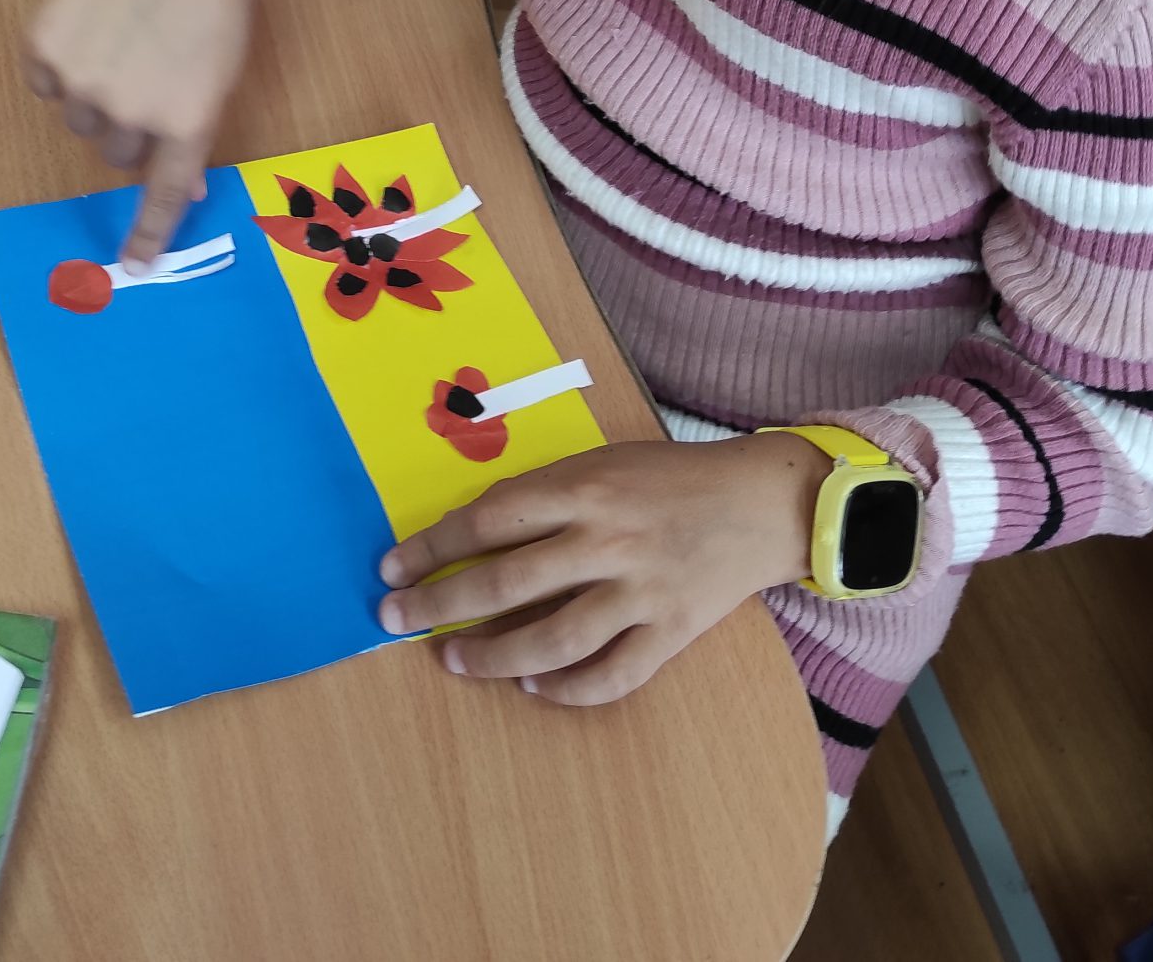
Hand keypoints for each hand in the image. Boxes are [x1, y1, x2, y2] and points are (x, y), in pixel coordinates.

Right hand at [23, 0, 252, 265]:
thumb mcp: (222, 69)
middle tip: (149, 73)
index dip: (147, 234)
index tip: (133, 267)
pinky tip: (90, 26)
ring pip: (80, 118)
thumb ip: (197, 128)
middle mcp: (130, 111)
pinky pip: (45, 83)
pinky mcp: (43, 50)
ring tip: (123, 39)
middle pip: (116, 151)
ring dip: (97, 94)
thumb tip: (185, 188)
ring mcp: (82, 82)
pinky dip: (62, 65)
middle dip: (131, 124)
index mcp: (186, 119)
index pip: (162, 194)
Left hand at [376, 435, 824, 704]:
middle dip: (440, 603)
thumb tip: (472, 529)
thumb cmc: (669, 477)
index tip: (392, 567)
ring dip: (492, 656)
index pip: (489, 520)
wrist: (761, 502)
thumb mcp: (602, 462)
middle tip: (397, 619)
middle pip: (506, 582)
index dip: (433, 547)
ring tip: (453, 661)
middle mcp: (607, 540)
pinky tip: (532, 686)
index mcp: (584, 488)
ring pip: (552, 639)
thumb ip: (545, 494)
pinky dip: (566, 689)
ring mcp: (641, 592)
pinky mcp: (671, 632)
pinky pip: (610, 675)